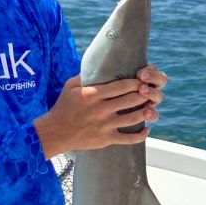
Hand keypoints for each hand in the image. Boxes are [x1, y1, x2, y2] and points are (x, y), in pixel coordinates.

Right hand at [33, 65, 166, 158]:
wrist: (54, 133)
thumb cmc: (63, 107)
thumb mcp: (70, 86)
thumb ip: (85, 75)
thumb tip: (98, 65)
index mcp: (94, 94)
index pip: (122, 86)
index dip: (137, 82)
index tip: (143, 80)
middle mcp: (102, 109)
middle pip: (132, 99)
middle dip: (144, 94)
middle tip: (150, 92)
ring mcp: (105, 125)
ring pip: (134, 118)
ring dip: (146, 112)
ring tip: (151, 107)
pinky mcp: (106, 139)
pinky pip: (128, 139)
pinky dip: (141, 135)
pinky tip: (146, 129)